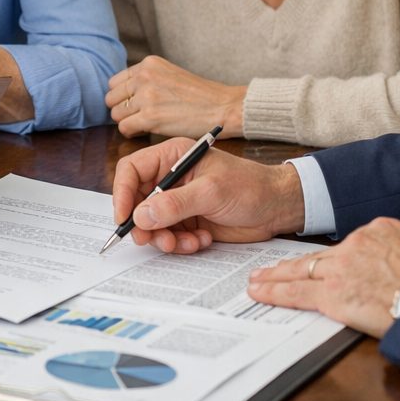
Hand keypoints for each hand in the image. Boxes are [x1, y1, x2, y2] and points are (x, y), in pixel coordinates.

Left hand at [105, 56, 245, 138]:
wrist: (222, 106)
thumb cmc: (200, 95)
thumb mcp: (170, 75)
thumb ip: (147, 80)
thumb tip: (124, 95)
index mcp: (148, 64)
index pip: (116, 82)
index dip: (123, 98)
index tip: (133, 107)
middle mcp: (144, 76)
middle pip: (111, 98)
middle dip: (121, 110)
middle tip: (137, 117)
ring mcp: (146, 96)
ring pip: (116, 114)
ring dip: (127, 122)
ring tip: (144, 125)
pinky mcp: (150, 116)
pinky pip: (124, 128)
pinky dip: (132, 133)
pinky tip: (145, 132)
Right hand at [112, 137, 303, 253]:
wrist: (277, 208)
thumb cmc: (250, 187)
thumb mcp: (212, 192)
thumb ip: (174, 204)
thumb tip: (140, 215)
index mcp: (173, 157)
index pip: (132, 170)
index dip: (122, 194)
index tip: (125, 218)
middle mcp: (171, 178)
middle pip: (136, 202)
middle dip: (144, 224)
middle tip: (154, 240)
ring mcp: (178, 201)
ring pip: (151, 224)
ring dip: (165, 238)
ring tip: (186, 243)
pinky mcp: (187, 221)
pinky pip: (169, 236)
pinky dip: (181, 244)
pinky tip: (202, 240)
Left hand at [246, 217, 399, 336]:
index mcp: (379, 230)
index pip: (346, 246)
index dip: (330, 259)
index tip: (320, 265)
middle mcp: (356, 244)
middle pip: (315, 256)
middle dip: (289, 265)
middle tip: (266, 269)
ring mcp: (341, 268)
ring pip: (299, 271)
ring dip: (274, 277)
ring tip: (255, 281)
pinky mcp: (333, 294)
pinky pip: (296, 292)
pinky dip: (275, 292)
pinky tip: (259, 293)